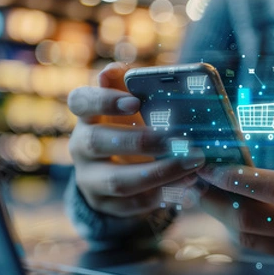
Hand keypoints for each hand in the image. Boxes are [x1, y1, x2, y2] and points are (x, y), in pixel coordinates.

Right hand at [67, 62, 204, 217]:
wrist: (116, 170)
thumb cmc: (130, 126)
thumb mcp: (131, 106)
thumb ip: (130, 86)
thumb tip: (118, 69)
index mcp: (87, 115)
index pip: (80, 101)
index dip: (103, 100)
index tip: (134, 101)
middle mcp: (81, 146)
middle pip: (98, 142)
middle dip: (141, 141)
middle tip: (179, 140)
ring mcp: (89, 178)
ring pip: (118, 181)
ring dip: (159, 173)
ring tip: (192, 165)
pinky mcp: (103, 204)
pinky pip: (130, 205)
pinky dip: (161, 196)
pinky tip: (187, 188)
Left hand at [197, 116, 273, 274]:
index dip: (239, 178)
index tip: (211, 166)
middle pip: (255, 221)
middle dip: (218, 201)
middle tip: (194, 182)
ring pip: (253, 240)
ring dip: (223, 217)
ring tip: (203, 195)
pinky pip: (264, 251)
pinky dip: (242, 231)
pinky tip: (228, 213)